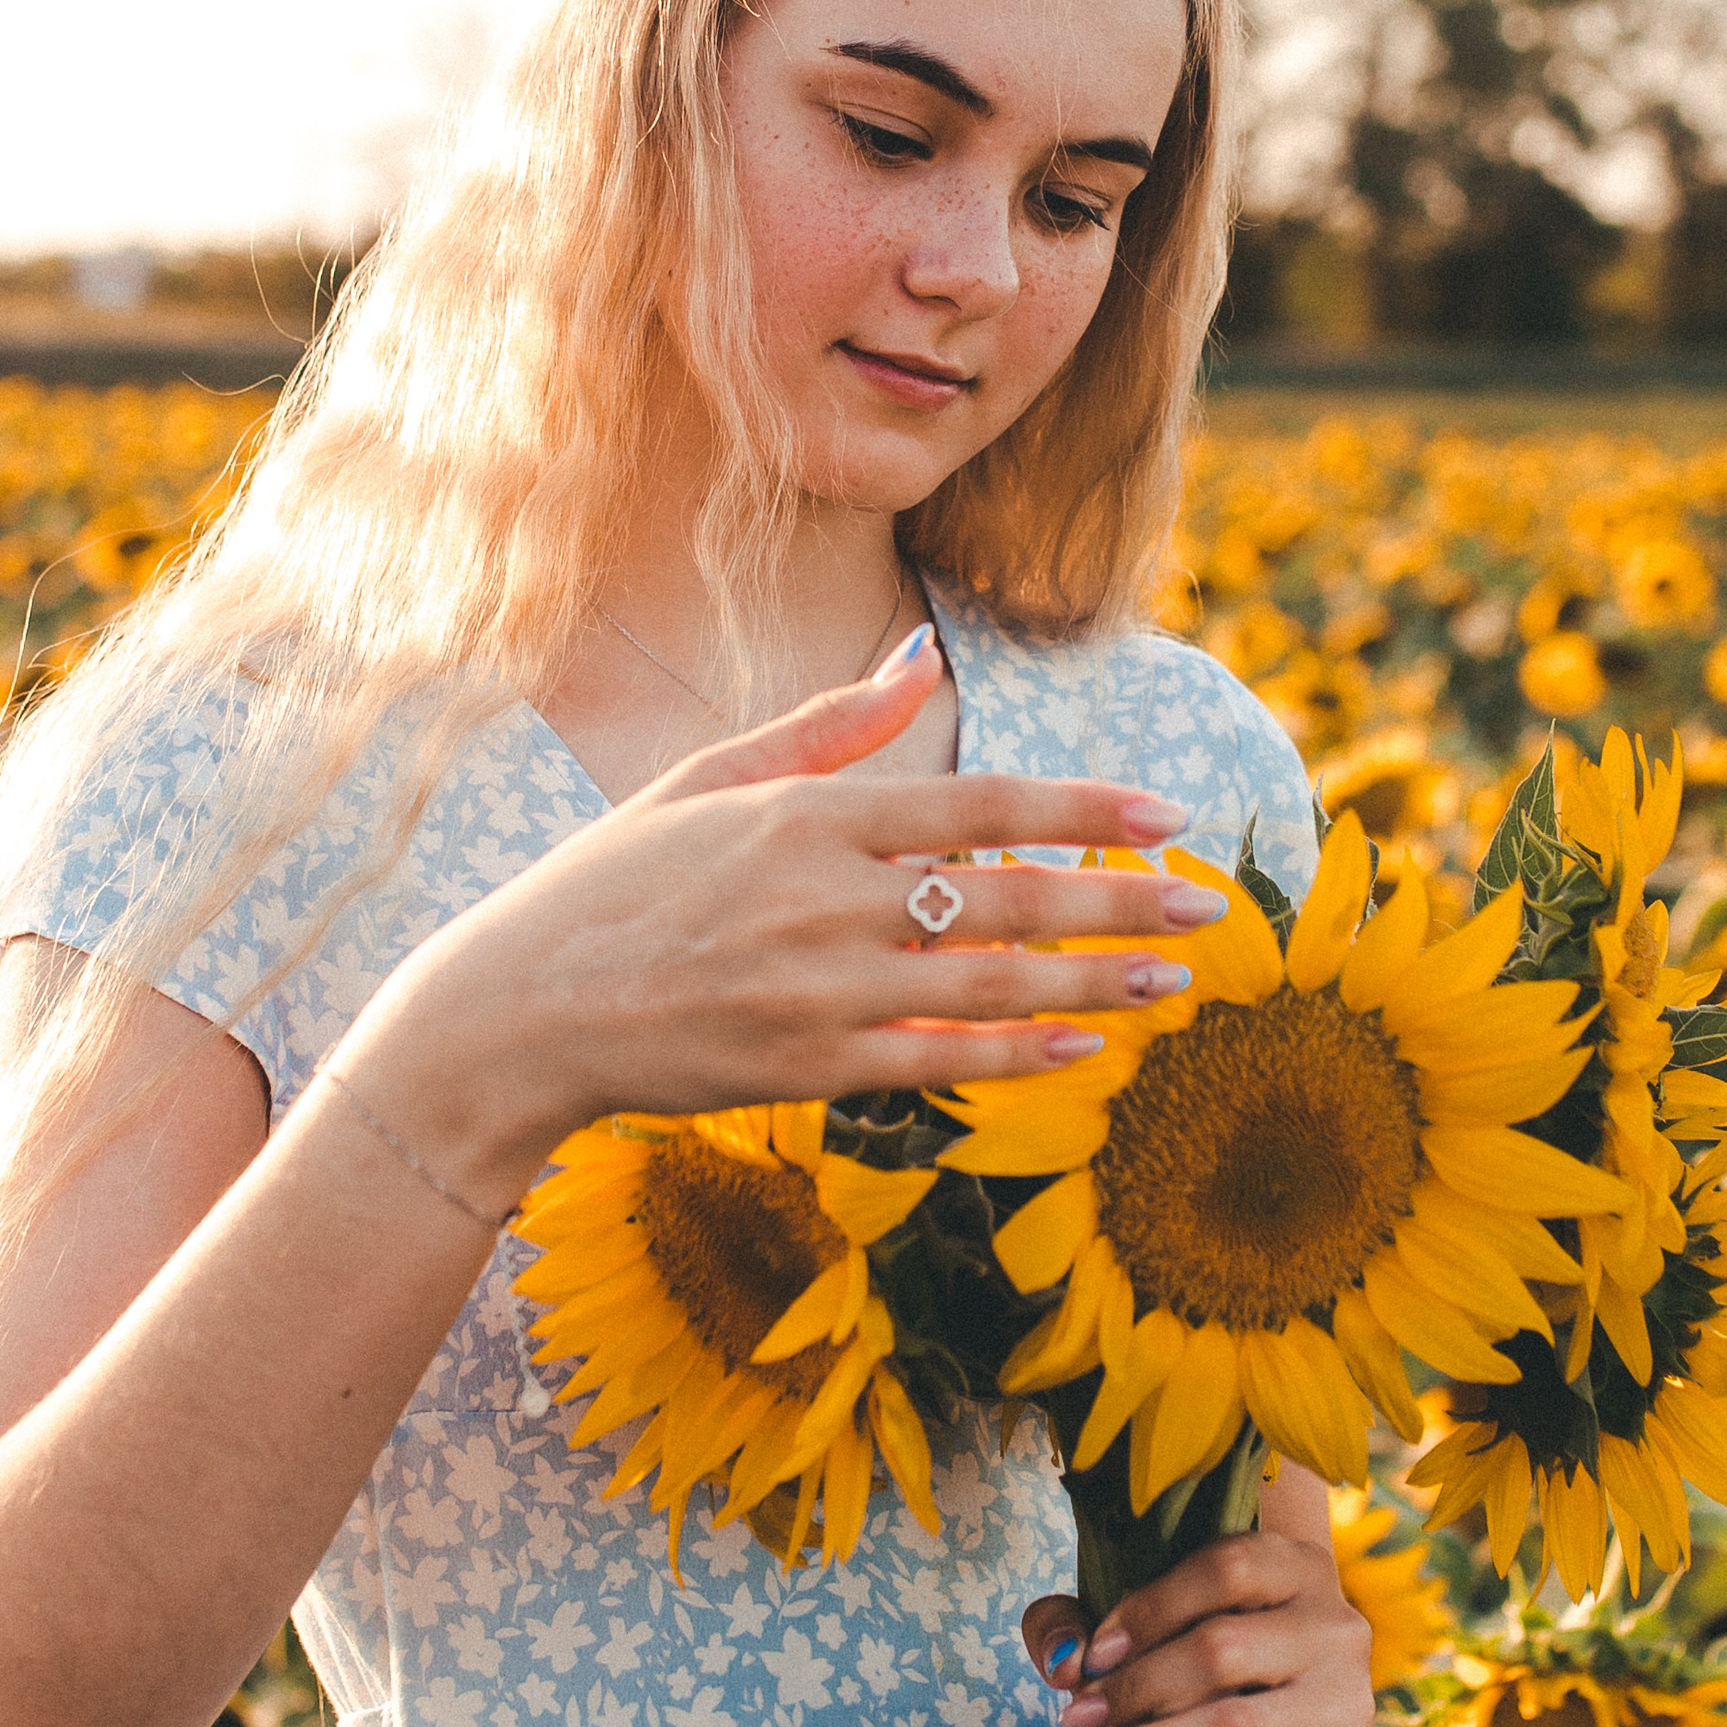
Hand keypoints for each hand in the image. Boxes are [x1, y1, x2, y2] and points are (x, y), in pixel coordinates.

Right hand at [349, 630, 1230, 1202]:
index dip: (1081, 808)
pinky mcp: (806, 1067)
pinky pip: (941, 1059)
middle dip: (1118, 900)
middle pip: (1006, 894)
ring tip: (1173, 980)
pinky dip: (1020, 1053)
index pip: (977, 803)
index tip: (1164, 813)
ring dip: (1094, 982)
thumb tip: (919, 658)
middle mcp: (824, 899)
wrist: (520, 1010)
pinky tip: (1086, 1047)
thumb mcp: (712, 781)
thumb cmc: (614, 886)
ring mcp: (819, 989)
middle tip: (1206, 905)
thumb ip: (830, 729)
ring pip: (989, 983)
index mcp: (806, 816)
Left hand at [1021, 1530, 1375, 1726]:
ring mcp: (1348, 1713)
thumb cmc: (1202, 1685)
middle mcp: (1337, 1633)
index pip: (1226, 1569)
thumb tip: (1063, 1660)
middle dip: (1134, 1690)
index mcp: (1298, 1571)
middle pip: (1223, 1650)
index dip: (1147, 1610)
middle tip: (1079, 1721)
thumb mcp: (1141, 1634)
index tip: (1093, 1656)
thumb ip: (1077, 1624)